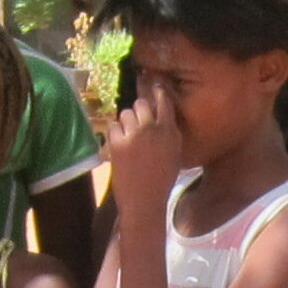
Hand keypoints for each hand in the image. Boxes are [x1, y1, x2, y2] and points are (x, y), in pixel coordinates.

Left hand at [102, 80, 185, 216]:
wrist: (144, 201)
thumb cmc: (161, 180)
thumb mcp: (174, 153)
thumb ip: (168, 132)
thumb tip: (160, 112)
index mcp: (170, 131)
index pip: (163, 101)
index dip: (156, 92)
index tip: (152, 86)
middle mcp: (153, 129)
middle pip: (141, 104)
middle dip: (137, 112)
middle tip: (136, 124)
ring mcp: (134, 134)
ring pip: (124, 113)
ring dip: (125, 123)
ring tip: (128, 139)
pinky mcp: (118, 143)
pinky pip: (113, 127)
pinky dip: (114, 135)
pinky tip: (119, 147)